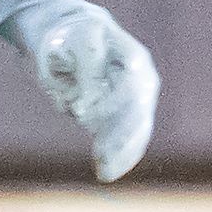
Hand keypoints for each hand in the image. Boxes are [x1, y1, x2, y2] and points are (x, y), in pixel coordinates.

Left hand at [29, 3, 160, 182]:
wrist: (70, 39)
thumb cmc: (73, 38)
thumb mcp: (76, 44)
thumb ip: (86, 71)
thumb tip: (86, 109)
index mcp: (133, 58)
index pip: (131, 84)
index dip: (112, 102)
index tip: (84, 114)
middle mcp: (142, 81)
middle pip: (138, 113)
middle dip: (120, 136)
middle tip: (101, 156)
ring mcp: (136, 101)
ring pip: (137, 132)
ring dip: (121, 153)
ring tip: (104, 173)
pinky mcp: (125, 119)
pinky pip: (130, 142)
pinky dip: (120, 158)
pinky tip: (107, 173)